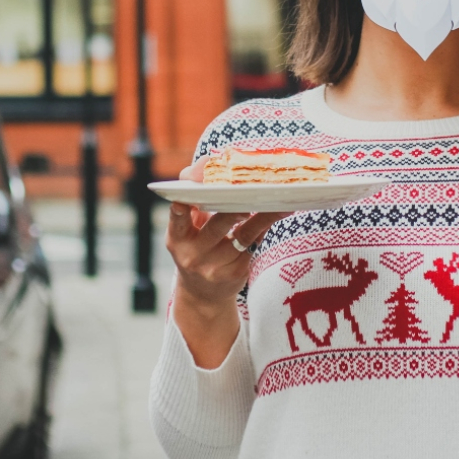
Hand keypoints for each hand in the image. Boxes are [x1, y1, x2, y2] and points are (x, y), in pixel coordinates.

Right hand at [166, 155, 291, 367]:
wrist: (202, 294)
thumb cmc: (197, 246)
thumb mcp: (188, 228)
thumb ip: (196, 200)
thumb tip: (210, 164)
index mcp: (178, 238)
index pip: (178, 221)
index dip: (179, 211)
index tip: (182, 201)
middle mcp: (193, 254)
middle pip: (217, 225)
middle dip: (233, 210)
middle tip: (248, 194)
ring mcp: (215, 267)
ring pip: (243, 235)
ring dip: (263, 216)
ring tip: (280, 202)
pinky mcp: (236, 273)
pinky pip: (254, 244)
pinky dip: (266, 226)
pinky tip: (280, 213)